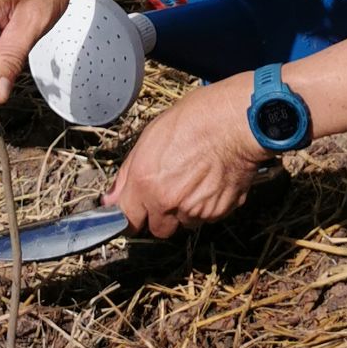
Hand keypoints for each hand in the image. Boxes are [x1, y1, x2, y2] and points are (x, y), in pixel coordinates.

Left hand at [104, 79, 265, 237]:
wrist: (235, 121)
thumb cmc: (194, 119)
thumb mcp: (150, 137)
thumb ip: (128, 174)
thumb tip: (111, 199)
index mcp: (145, 182)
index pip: (128, 220)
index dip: (133, 214)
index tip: (137, 209)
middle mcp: (167, 202)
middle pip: (158, 228)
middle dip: (162, 215)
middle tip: (172, 190)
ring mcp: (194, 210)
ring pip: (185, 223)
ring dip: (187, 210)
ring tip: (196, 180)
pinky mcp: (219, 212)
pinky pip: (208, 217)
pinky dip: (208, 206)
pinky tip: (212, 181)